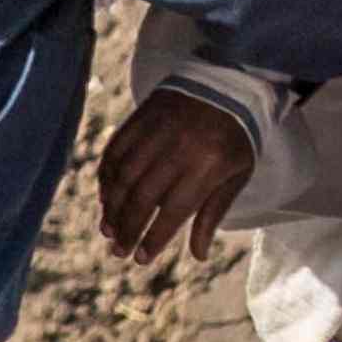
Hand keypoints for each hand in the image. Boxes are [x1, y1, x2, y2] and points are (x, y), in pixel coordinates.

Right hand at [97, 87, 258, 267]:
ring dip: (112, 206)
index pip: (174, 210)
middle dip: (128, 228)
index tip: (141, 258)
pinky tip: (104, 197)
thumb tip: (198, 255)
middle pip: (143, 196)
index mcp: (208, 166)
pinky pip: (116, 151)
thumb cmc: (237, 137)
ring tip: (108, 230)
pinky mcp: (141, 118)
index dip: (154, 237)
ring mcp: (157, 131)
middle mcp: (179, 149)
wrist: (230, 83)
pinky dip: (106, 176)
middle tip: (118, 250)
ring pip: (124, 175)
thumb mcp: (236, 175)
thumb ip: (213, 213)